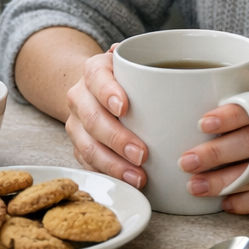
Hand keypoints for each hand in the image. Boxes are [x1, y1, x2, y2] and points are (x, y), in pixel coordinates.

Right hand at [65, 46, 148, 188]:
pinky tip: (125, 183)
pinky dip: (107, 175)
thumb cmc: (124, 79)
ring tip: (138, 177)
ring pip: (88, 147)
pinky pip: (88, 165)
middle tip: (142, 154)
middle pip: (93, 119)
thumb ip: (149, 65)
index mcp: (94, 71)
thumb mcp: (134, 64)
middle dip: (117, 139)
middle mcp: (80, 96)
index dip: (108, 93)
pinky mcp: (77, 146)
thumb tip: (172, 69)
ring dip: (113, 165)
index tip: (125, 107)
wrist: (94, 90)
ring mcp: (76, 124)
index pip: (97, 78)